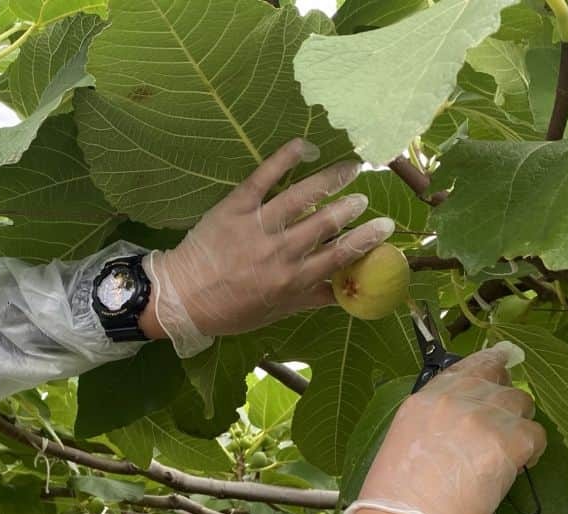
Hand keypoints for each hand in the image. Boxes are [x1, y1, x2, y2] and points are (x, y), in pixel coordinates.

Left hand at [141, 139, 394, 356]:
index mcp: (291, 280)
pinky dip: (286, 157)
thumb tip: (346, 292)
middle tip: (363, 195)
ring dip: (331, 179)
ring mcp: (256, 226)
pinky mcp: (234, 206)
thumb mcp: (275, 312)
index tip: (386, 226)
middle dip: (350, 206)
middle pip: (325, 222)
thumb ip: (312, 298)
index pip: (339, 256)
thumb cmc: (230, 310)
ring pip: (302, 196)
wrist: (182, 297)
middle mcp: (278, 252)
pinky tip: (306, 146)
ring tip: (351, 167)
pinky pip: (264, 176)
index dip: (366, 239)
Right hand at [338, 345, 546, 513]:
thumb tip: (463, 423)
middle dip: (505, 399)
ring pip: (522, 404)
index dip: (489, 365)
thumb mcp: (406, 441)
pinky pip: (536, 435)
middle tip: (503, 422)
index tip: (501, 364)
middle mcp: (456, 399)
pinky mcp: (510, 441)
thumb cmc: (395, 497)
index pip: (468, 366)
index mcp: (425, 398)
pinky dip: (532, 452)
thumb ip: (435, 420)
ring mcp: (485, 417)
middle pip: (500, 382)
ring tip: (506, 452)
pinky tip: (517, 468)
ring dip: (518, 425)